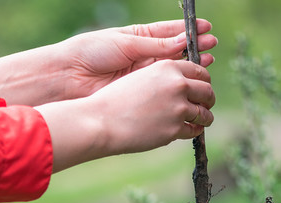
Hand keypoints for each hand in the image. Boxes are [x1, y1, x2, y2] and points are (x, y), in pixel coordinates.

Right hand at [37, 59, 214, 171]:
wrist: (101, 121)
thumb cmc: (115, 100)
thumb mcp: (140, 78)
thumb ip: (163, 79)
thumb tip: (182, 87)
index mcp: (168, 67)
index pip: (199, 71)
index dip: (203, 80)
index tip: (201, 88)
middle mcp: (177, 85)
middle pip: (207, 91)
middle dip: (208, 99)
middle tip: (205, 106)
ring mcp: (177, 108)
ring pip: (204, 114)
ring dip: (205, 118)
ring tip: (200, 121)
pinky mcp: (174, 129)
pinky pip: (193, 131)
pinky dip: (193, 131)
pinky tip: (188, 131)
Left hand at [56, 19, 216, 99]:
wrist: (68, 77)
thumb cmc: (92, 53)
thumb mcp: (126, 43)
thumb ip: (155, 45)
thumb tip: (182, 41)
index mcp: (137, 38)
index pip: (168, 34)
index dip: (188, 33)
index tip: (207, 30)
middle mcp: (141, 56)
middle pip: (173, 53)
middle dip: (193, 50)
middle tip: (212, 48)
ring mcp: (140, 76)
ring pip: (170, 72)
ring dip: (189, 69)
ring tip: (207, 64)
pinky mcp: (137, 93)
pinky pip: (160, 90)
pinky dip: (175, 88)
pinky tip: (189, 85)